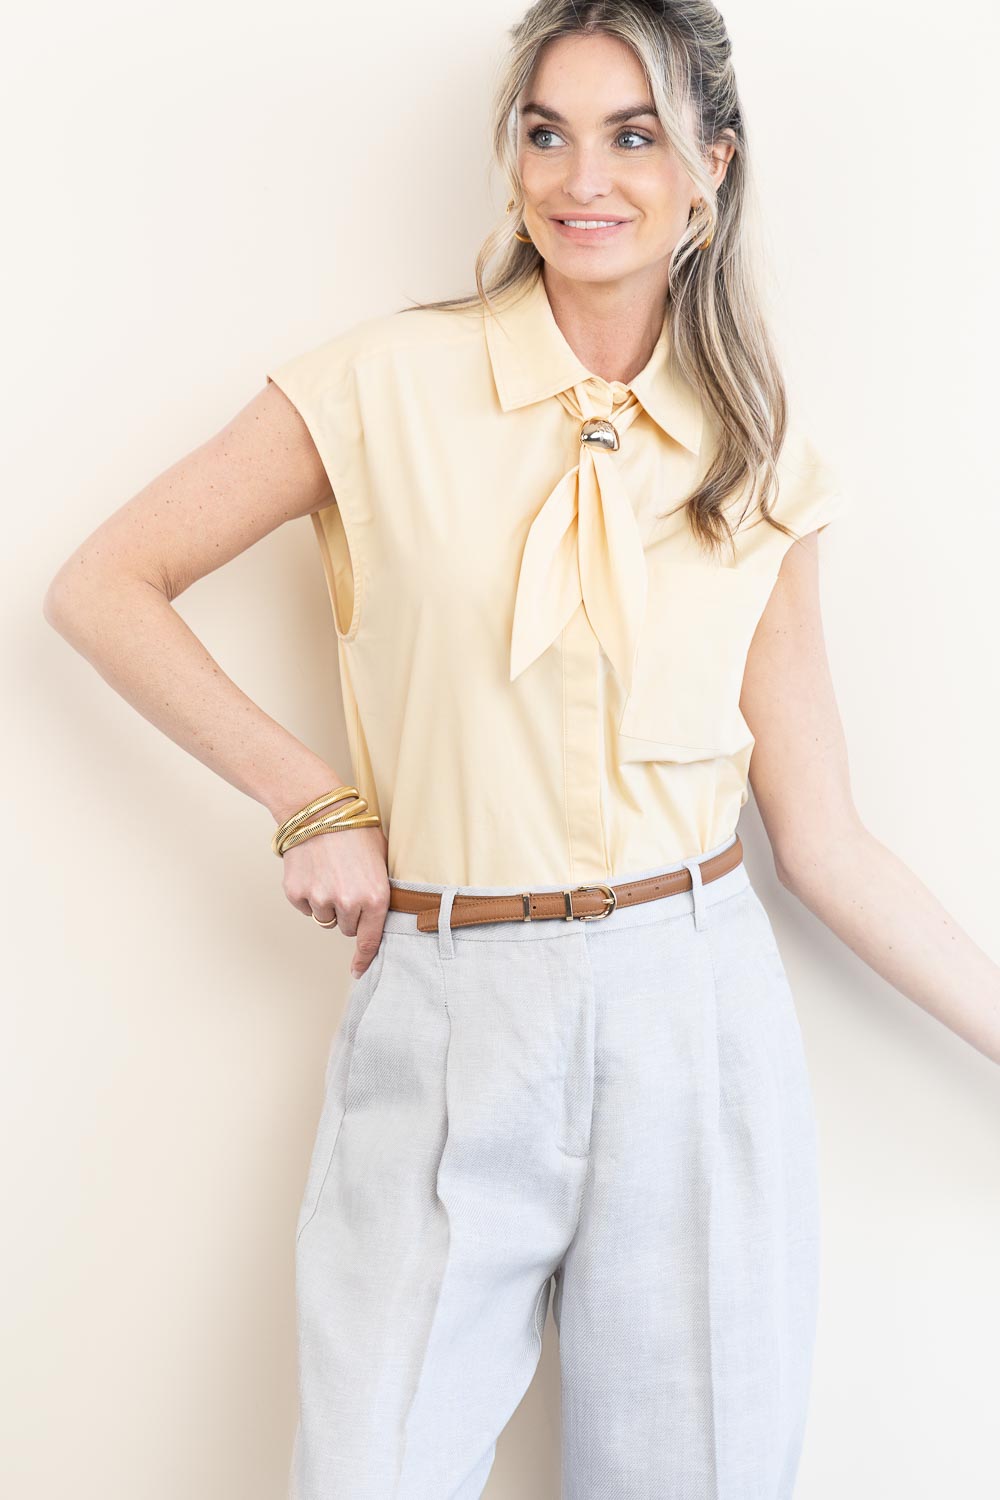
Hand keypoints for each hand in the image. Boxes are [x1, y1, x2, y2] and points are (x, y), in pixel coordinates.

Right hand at [280, 824, 389, 976]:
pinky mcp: (297, 893)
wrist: (317, 810)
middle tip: (347, 883)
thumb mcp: (381, 858)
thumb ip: (382, 888)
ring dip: (328, 903)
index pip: (370, 939)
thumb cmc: (354, 830)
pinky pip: (306, 908)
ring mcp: (320, 899)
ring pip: (326, 918)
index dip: (364, 958)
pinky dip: (309, 895)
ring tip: (330, 873)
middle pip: (348, 928)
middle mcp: (348, 902)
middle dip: (349, 913)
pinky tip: (314, 871)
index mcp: (375, 895)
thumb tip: (381, 915)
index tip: (359, 970)